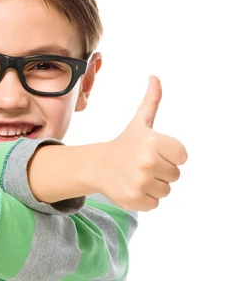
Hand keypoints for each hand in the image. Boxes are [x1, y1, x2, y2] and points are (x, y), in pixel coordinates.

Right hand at [94, 76, 187, 211]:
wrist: (97, 165)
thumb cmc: (125, 144)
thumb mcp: (140, 122)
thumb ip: (152, 101)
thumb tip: (155, 77)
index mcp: (154, 142)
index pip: (182, 157)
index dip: (170, 156)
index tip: (154, 152)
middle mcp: (148, 162)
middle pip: (175, 175)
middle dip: (161, 172)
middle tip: (143, 165)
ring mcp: (140, 182)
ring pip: (166, 191)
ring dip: (154, 186)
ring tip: (137, 176)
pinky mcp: (134, 199)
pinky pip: (154, 204)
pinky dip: (145, 199)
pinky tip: (132, 188)